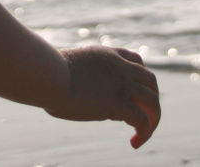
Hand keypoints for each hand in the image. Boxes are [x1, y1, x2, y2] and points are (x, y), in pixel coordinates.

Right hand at [45, 46, 160, 148]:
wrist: (47, 74)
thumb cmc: (46, 73)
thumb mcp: (68, 67)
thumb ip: (77, 76)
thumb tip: (68, 88)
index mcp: (107, 55)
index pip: (136, 61)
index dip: (140, 78)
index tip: (134, 92)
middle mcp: (120, 67)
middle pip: (150, 81)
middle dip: (152, 99)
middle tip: (145, 117)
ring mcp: (121, 84)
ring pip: (152, 101)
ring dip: (153, 119)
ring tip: (144, 134)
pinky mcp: (118, 103)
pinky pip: (142, 120)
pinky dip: (145, 132)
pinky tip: (135, 143)